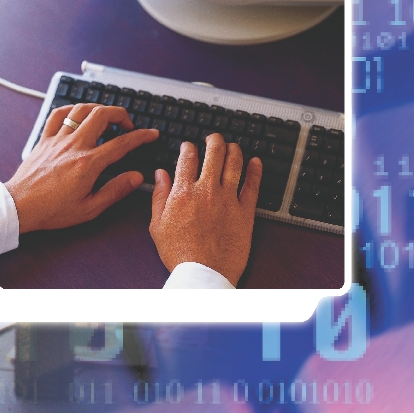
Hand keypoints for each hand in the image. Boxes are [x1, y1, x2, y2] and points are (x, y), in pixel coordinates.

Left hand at [5, 104, 158, 233]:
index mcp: (88, 163)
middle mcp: (74, 146)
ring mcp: (58, 139)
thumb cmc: (52, 210)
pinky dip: (71, 109)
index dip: (141, 136)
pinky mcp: (45, 139)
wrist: (20, 207)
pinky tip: (77, 114)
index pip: (122, 143)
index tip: (151, 134)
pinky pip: (58, 114)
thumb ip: (116, 190)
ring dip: (98, 108)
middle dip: (120, 114)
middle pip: (102, 115)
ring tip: (106, 118)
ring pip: (81, 109)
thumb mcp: (90, 208)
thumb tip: (136, 177)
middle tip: (127, 125)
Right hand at [149, 134, 262, 286]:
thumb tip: (159, 175)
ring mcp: (228, 199)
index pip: (187, 158)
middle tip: (214, 138)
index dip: (188, 147)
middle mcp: (207, 190)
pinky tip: (256, 162)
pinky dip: (255, 170)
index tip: (189, 146)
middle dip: (214, 140)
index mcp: (184, 192)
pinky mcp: (245, 212)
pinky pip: (253, 185)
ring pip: (235, 164)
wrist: (204, 274)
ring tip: (233, 146)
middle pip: (214, 153)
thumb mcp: (157, 225)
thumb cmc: (180, 254)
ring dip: (234, 150)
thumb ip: (158, 196)